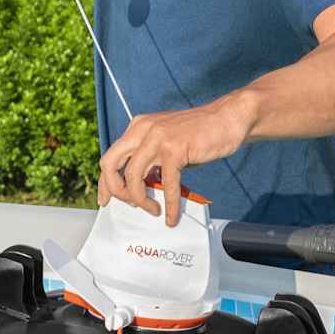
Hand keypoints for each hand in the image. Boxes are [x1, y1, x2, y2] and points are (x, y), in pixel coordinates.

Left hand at [96, 95, 255, 226]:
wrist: (228, 118)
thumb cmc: (200, 134)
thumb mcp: (167, 143)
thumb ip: (150, 161)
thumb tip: (139, 189)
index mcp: (138, 127)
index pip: (110, 157)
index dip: (106, 182)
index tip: (106, 199)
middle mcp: (142, 129)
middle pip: (110, 164)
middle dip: (115, 190)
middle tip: (128, 205)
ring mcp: (157, 138)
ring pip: (132, 176)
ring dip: (140, 199)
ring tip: (153, 209)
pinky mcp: (175, 149)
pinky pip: (166, 184)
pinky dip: (169, 205)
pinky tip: (171, 215)